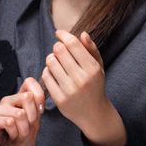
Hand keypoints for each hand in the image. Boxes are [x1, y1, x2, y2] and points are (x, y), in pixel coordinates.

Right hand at [0, 77, 44, 145]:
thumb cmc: (24, 137)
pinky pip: (9, 122)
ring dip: (24, 128)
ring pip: (20, 113)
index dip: (39, 95)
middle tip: (28, 126)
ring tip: (20, 134)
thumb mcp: (36, 118)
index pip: (29, 82)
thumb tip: (43, 88)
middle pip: (27, 97)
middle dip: (32, 116)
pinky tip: (12, 136)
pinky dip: (15, 133)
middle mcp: (7, 100)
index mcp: (18, 97)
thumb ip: (38, 103)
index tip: (40, 110)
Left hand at [42, 30, 125, 145]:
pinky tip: (54, 73)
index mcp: (92, 68)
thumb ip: (92, 49)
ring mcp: (69, 89)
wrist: (94, 113)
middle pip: (59, 51)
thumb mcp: (98, 66)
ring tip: (57, 61)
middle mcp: (81, 78)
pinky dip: (48, 71)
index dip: (63, 35)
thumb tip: (83, 34)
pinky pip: (46, 76)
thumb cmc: (95, 85)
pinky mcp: (59, 99)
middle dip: (57, 46)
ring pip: (50, 62)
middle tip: (59, 49)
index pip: (73, 44)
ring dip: (51, 58)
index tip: (59, 33)